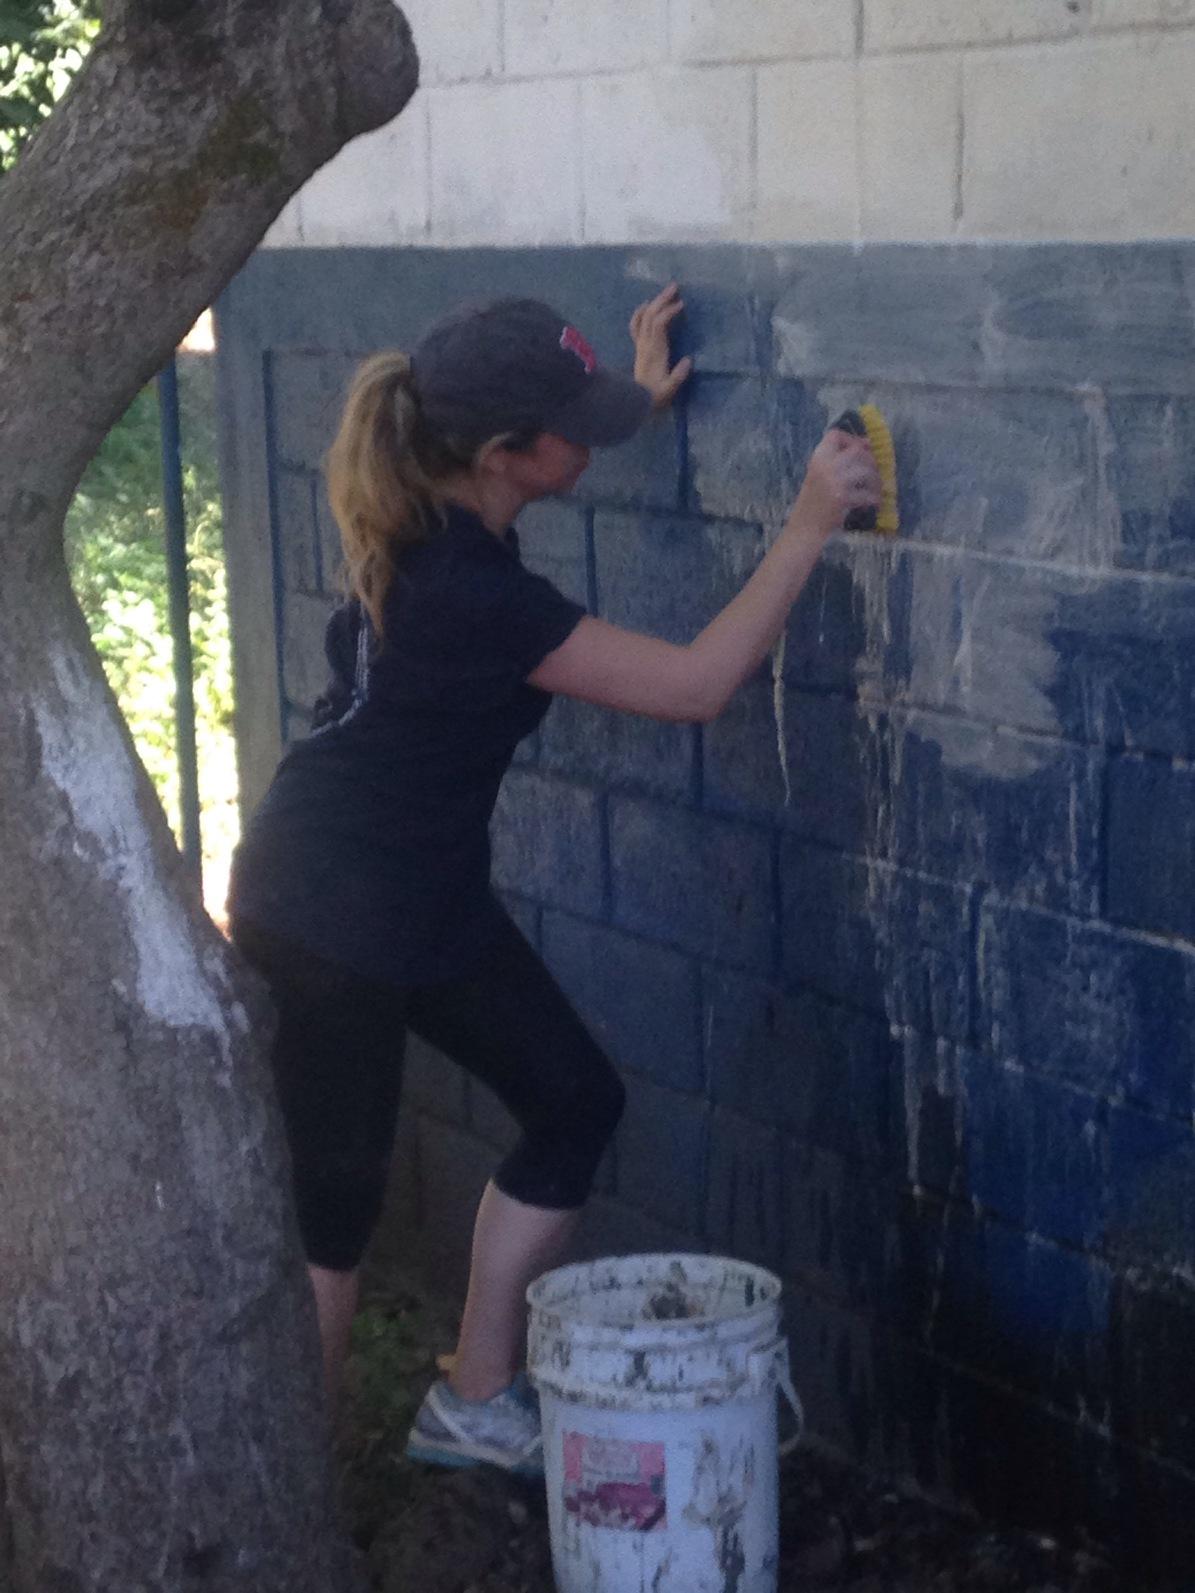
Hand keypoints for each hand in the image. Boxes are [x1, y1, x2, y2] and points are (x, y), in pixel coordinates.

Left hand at [630, 283, 692, 409]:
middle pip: (651, 315)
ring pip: (643, 317)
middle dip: (662, 299)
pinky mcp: (639, 347)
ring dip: (653, 303)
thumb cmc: (656, 396)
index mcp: (655, 351)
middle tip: (675, 286)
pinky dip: (640, 313)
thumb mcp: (669, 389)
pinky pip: (635, 326)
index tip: (681, 304)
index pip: (659, 324)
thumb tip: (689, 359)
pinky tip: (646, 306)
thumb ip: (679, 375)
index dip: (669, 311)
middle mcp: (645, 343)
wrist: (636, 402)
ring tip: (665, 293)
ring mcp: (640, 344)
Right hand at [787, 430, 881, 540]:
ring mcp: (834, 481)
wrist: (803, 529)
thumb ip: (834, 461)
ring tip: (875, 490)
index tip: (862, 448)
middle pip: (857, 451)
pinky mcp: (842, 498)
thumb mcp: (817, 475)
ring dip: (875, 480)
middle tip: (873, 473)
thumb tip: (864, 445)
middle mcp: (825, 466)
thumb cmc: (812, 503)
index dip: (852, 438)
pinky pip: (867, 493)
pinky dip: (874, 499)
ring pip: (866, 470)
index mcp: (817, 458)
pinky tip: (873, 503)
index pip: (835, 435)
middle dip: (870, 461)